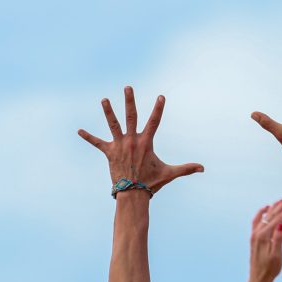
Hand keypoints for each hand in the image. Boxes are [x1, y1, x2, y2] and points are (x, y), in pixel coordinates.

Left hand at [78, 86, 202, 193]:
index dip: (158, 108)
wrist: (133, 194)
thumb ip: (186, 168)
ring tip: (104, 99)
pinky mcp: (109, 153)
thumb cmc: (152, 183)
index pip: (154, 121)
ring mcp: (119, 145)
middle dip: (129, 101)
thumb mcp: (170, 173)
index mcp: (146, 142)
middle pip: (131, 116)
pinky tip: (78, 130)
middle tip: (128, 87)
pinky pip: (97, 143)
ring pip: (113, 124)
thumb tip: (203, 168)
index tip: (161, 96)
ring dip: (108, 111)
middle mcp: (132, 140)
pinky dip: (88, 137)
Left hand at [247, 198, 281, 281]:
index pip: (277, 219)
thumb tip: (281, 224)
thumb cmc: (270, 269)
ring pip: (264, 215)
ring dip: (273, 206)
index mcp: (263, 236)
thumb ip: (278, 239)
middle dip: (281, 205)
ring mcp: (254, 234)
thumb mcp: (276, 256)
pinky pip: (257, 220)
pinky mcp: (254, 237)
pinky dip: (262, 212)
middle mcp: (257, 233)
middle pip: (270, 214)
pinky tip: (267, 209)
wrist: (258, 279)